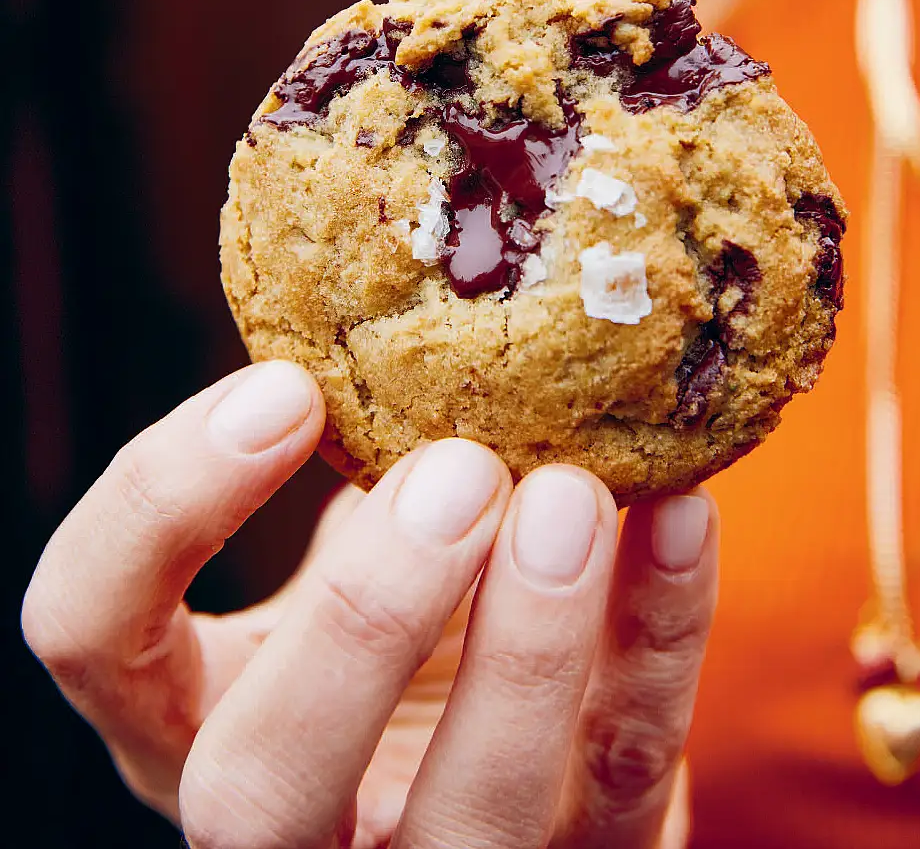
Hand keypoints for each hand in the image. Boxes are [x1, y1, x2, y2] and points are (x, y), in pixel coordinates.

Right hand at [22, 360, 717, 847]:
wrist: (531, 774)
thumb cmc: (416, 627)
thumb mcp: (349, 548)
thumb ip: (358, 463)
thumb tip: (425, 272)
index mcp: (195, 711)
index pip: (89, 631)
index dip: (158, 507)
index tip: (284, 387)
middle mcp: (290, 818)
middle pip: (255, 789)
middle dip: (357, 624)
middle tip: (456, 470)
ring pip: (464, 824)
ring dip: (526, 652)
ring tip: (574, 497)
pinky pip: (626, 773)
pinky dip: (660, 638)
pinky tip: (683, 516)